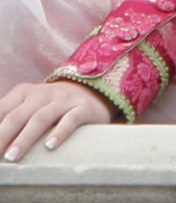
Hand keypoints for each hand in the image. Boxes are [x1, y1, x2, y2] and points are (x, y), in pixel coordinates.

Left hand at [0, 81, 114, 161]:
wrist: (93, 93)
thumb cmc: (52, 108)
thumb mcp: (29, 107)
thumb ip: (11, 119)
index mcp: (24, 93)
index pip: (2, 110)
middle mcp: (43, 93)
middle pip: (18, 116)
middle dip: (2, 136)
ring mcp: (64, 100)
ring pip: (41, 118)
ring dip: (24, 139)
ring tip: (12, 156)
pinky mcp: (83, 108)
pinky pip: (70, 120)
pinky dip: (59, 132)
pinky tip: (50, 146)